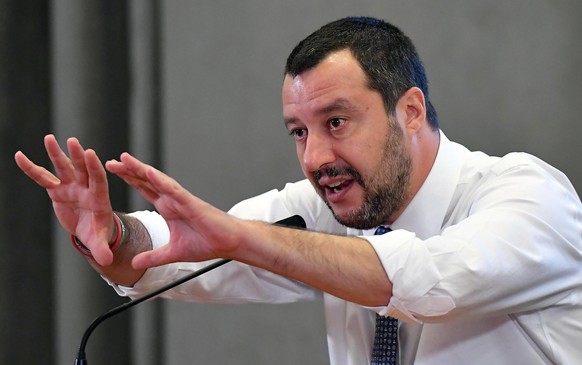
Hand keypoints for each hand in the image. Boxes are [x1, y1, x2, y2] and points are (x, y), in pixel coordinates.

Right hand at [15, 135, 116, 265]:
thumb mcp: (100, 241)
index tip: (91, 154)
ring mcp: (71, 187)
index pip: (98, 180)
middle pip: (82, 169)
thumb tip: (107, 261)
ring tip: (49, 138)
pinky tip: (19, 156)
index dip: (94, 168)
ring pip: (63, 168)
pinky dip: (32, 168)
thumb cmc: (98, 233)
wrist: (90, 230)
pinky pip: (43, 178)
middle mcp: (85, 188)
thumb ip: (102, 249)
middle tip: (73, 141)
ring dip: (56, 154)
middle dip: (77, 156)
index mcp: (98, 198)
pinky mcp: (57, 190)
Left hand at [106, 153, 241, 269]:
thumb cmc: (207, 243)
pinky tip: (149, 172)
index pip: (144, 190)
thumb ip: (152, 258)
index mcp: (168, 208)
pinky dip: (161, 181)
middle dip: (128, 171)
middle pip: (146, 181)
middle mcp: (172, 200)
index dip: (129, 180)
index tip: (112, 172)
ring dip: (141, 170)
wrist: (228, 243)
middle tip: (109, 162)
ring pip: (158, 180)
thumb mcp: (172, 254)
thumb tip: (134, 264)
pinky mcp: (191, 203)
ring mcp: (181, 199)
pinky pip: (174, 190)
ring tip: (125, 159)